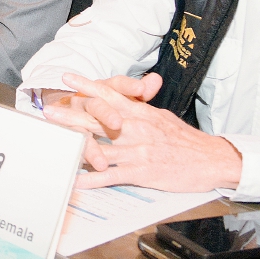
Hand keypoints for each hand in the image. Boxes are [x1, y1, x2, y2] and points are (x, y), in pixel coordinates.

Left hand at [58, 74, 241, 192]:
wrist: (211, 159)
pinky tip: (77, 180)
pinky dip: (93, 179)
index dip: (87, 85)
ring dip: (75, 147)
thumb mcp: (163, 116)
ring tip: (55, 145)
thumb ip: (143, 106)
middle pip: (97, 119)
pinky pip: (112, 176)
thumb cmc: (186, 140)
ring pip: (100, 147)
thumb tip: (132, 96)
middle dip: (71, 115)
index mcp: (141, 113)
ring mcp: (137, 151)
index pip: (110, 94)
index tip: (67, 78)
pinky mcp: (142, 172)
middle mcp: (136, 129)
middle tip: (48, 112)